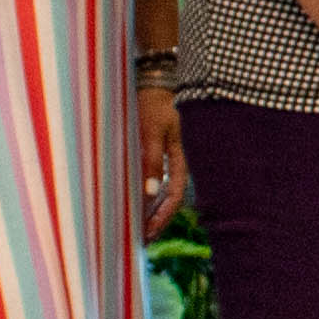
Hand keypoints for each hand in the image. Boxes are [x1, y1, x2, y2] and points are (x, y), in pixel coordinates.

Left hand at [140, 82, 193, 230]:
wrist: (154, 80)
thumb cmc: (155, 103)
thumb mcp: (152, 131)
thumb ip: (152, 160)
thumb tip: (150, 193)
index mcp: (182, 159)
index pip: (175, 198)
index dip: (162, 218)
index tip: (146, 233)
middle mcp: (179, 161)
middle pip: (171, 199)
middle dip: (157, 220)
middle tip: (142, 239)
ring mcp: (170, 156)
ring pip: (164, 191)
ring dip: (152, 209)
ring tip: (137, 226)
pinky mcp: (160, 150)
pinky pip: (157, 179)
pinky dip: (148, 194)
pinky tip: (137, 201)